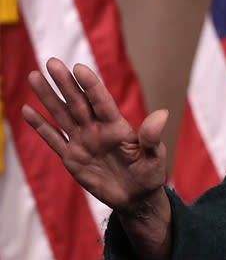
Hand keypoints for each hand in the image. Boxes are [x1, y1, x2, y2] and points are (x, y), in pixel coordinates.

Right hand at [22, 57, 169, 215]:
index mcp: (117, 127)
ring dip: (48, 97)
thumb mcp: (155, 157)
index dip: (91, 86)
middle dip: (65, 83)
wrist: (136, 197)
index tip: (79, 68)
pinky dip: (40, 125)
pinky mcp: (71, 157)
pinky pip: (53, 139)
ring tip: (35, 76)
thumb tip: (162, 114)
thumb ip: (153, 137)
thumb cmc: (149, 173)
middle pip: (78, 103)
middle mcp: (97, 130)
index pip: (102, 102)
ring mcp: (82, 141)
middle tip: (52, 62)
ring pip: (62, 115)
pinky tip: (27, 109)